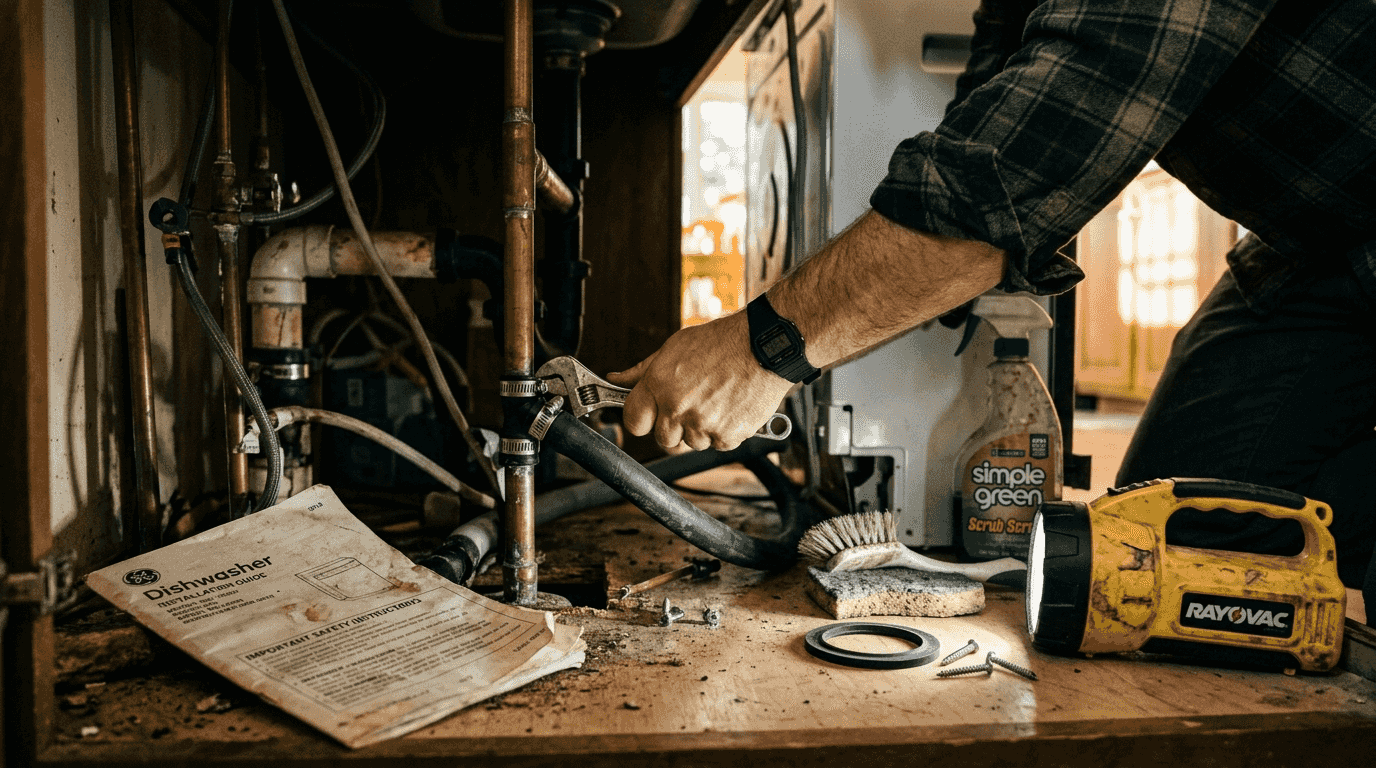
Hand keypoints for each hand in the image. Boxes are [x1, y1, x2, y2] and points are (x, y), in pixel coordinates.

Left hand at [607, 310, 794, 451]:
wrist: (764, 347)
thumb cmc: (721, 342)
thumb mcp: (673, 347)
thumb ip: (642, 370)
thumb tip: (616, 379)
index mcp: (659, 384)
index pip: (633, 422)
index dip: (641, 419)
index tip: (649, 415)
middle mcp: (678, 407)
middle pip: (662, 439)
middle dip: (673, 425)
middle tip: (690, 403)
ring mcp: (703, 424)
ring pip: (691, 443)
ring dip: (699, 429)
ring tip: (714, 400)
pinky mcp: (727, 436)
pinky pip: (716, 445)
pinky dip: (723, 432)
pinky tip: (729, 407)